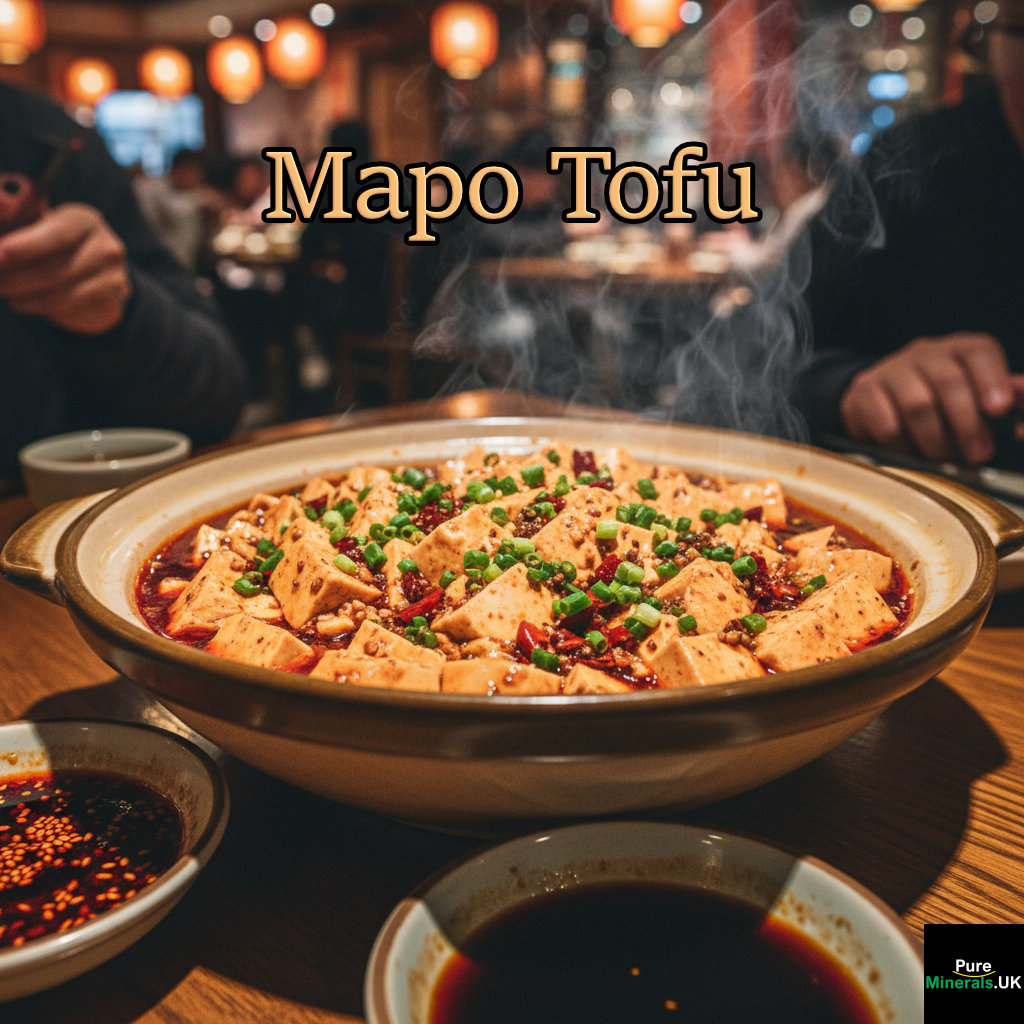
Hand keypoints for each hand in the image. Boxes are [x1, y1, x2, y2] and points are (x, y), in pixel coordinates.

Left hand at [0, 203, 130, 334]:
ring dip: (25, 299)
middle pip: (56, 270)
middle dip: (17, 279)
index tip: (0, 255)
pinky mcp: (112, 305)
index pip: (59, 234)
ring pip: (61, 296)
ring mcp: (114, 278)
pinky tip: (30, 303)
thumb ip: (17, 224)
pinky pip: (70, 313)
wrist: (93, 273)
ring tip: (9, 294)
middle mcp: (107, 248)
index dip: (26, 247)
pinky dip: (42, 311)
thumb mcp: (37, 226)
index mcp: (85, 220)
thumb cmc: (53, 245)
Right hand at [840, 332, 1023, 464]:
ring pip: (917, 405)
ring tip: (943, 460)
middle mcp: (924, 353)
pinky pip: (886, 423)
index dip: (992, 380)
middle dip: (967, 423)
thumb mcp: (974, 395)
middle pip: (948, 381)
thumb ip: (1002, 396)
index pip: (978, 352)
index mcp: (957, 349)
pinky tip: (910, 452)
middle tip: (977, 455)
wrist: (878, 400)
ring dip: (935, 440)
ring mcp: (891, 370)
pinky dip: (902, 445)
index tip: (999, 410)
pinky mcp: (864, 391)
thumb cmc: (936, 401)